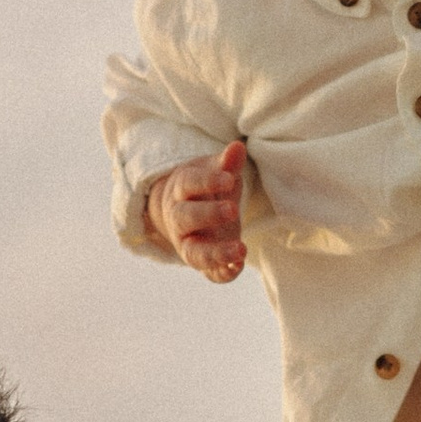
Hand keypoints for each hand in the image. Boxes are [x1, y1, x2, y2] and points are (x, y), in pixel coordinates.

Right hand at [145, 140, 248, 278]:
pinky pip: (209, 273)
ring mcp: (189, 243)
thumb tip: (237, 147)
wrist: (185, 209)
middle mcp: (180, 218)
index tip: (229, 179)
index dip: (208, 182)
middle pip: (186, 218)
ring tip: (241, 250)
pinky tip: (238, 267)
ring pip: (194, 252)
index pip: (189, 184)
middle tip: (233, 210)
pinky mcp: (203, 261)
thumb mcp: (214, 171)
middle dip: (207, 215)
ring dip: (216, 254)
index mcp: (181, 190)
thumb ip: (226, 164)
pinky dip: (222, 273)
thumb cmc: (205, 186)